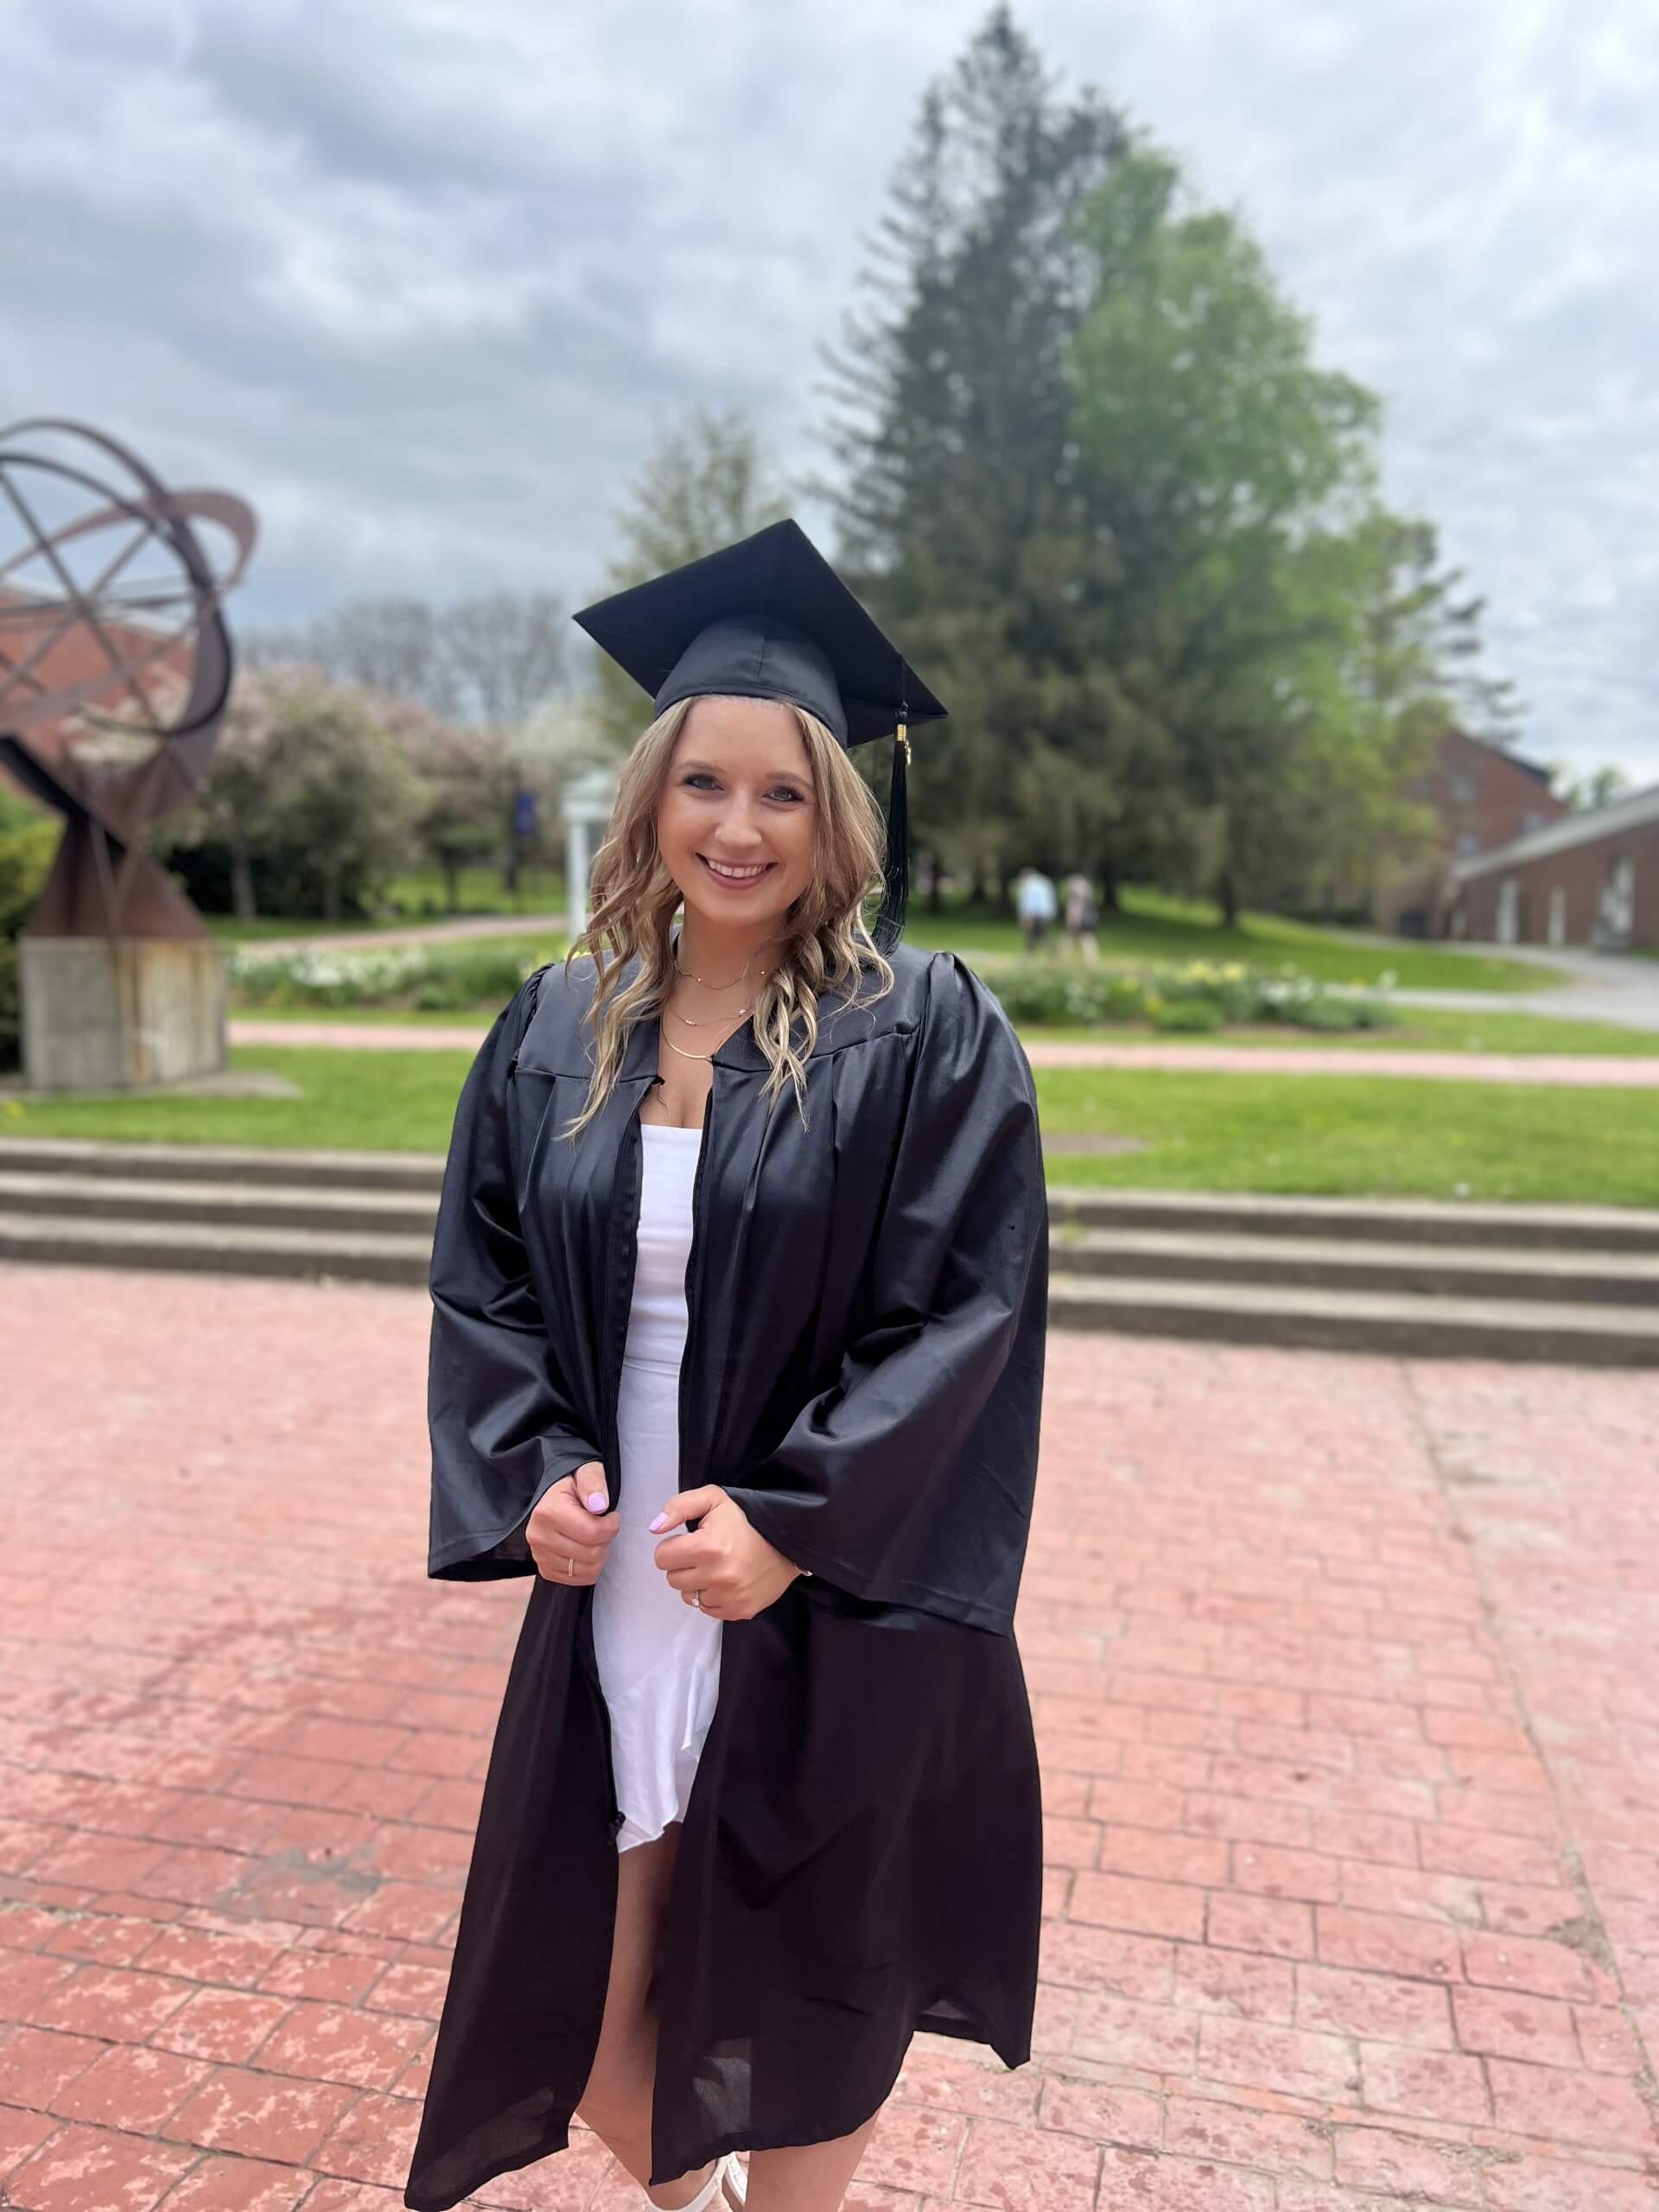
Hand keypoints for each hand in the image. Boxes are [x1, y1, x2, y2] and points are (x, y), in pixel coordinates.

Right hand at [526, 1461, 617, 1585]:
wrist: (555, 1497)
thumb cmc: (575, 1485)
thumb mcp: (586, 1472)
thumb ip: (593, 1483)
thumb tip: (599, 1505)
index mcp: (548, 1512)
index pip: (592, 1533)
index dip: (612, 1526)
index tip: (612, 1515)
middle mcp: (539, 1537)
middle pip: (592, 1554)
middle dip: (606, 1540)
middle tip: (603, 1526)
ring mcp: (540, 1556)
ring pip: (589, 1570)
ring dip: (600, 1555)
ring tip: (594, 1537)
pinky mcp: (546, 1570)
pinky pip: (580, 1579)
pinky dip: (590, 1567)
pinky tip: (586, 1549)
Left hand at [648, 1485, 802, 1620]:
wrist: (790, 1541)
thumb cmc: (748, 1519)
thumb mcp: (715, 1499)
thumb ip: (679, 1507)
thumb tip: (654, 1528)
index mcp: (707, 1547)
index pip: (662, 1557)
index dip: (673, 1546)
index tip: (689, 1541)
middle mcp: (717, 1576)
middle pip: (672, 1579)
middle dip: (683, 1564)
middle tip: (703, 1553)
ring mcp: (729, 1597)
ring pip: (688, 1596)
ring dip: (696, 1582)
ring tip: (716, 1567)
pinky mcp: (740, 1611)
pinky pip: (708, 1609)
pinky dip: (712, 1596)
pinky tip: (726, 1581)